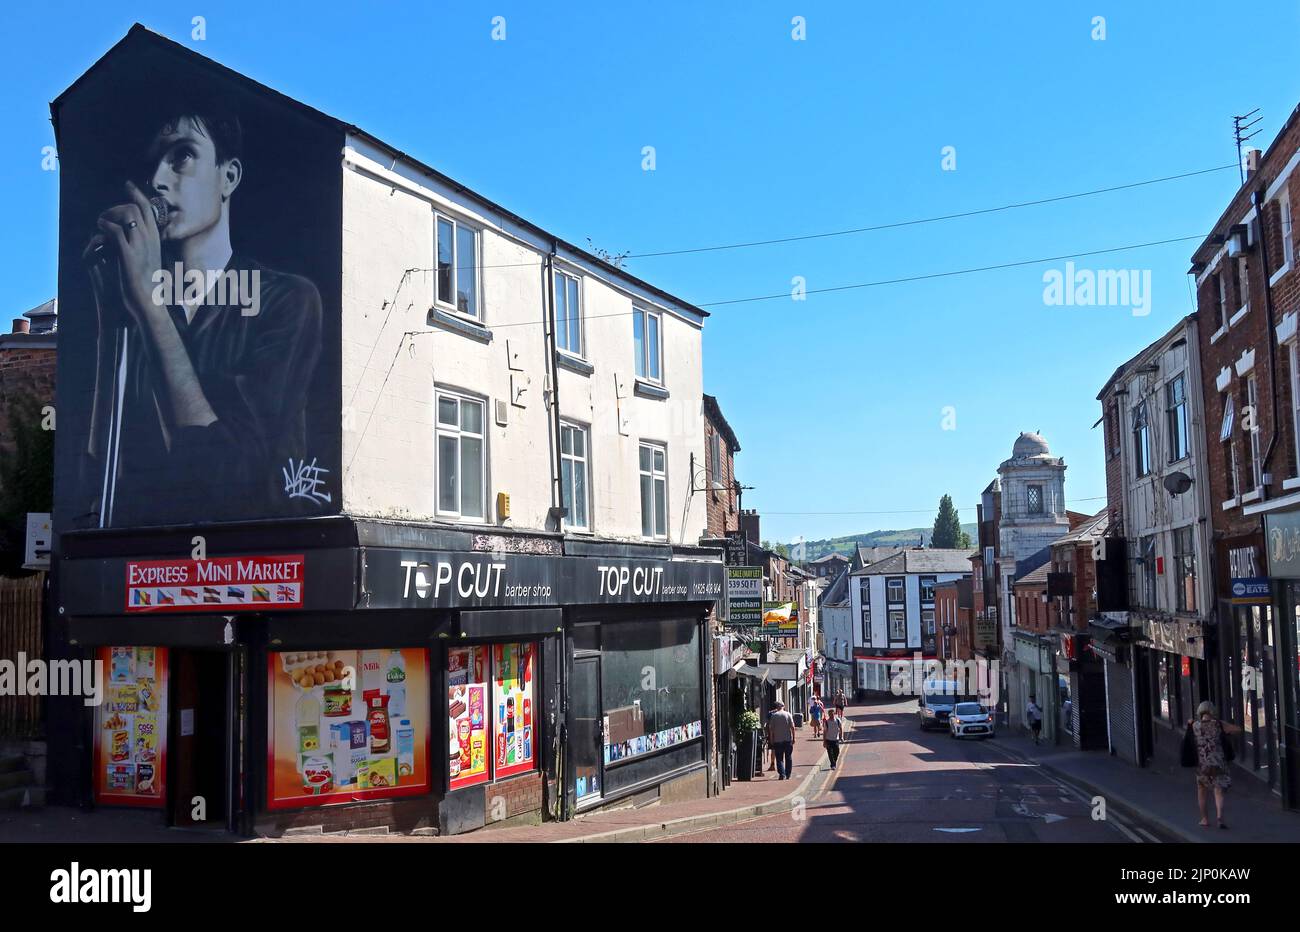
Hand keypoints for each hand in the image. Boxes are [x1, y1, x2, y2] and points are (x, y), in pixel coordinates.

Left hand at [97, 181, 164, 326]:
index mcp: (156, 239)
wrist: (148, 301)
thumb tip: (133, 237)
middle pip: (136, 207)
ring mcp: (140, 245)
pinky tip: (99, 230)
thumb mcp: (149, 260)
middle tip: (105, 215)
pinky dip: (104, 226)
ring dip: (110, 214)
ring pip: (126, 214)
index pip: (148, 209)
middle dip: (118, 206)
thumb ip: (143, 246)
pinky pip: (114, 230)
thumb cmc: (148, 285)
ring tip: (101, 223)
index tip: (129, 184)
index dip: (137, 194)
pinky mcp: (127, 253)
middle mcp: (150, 239)